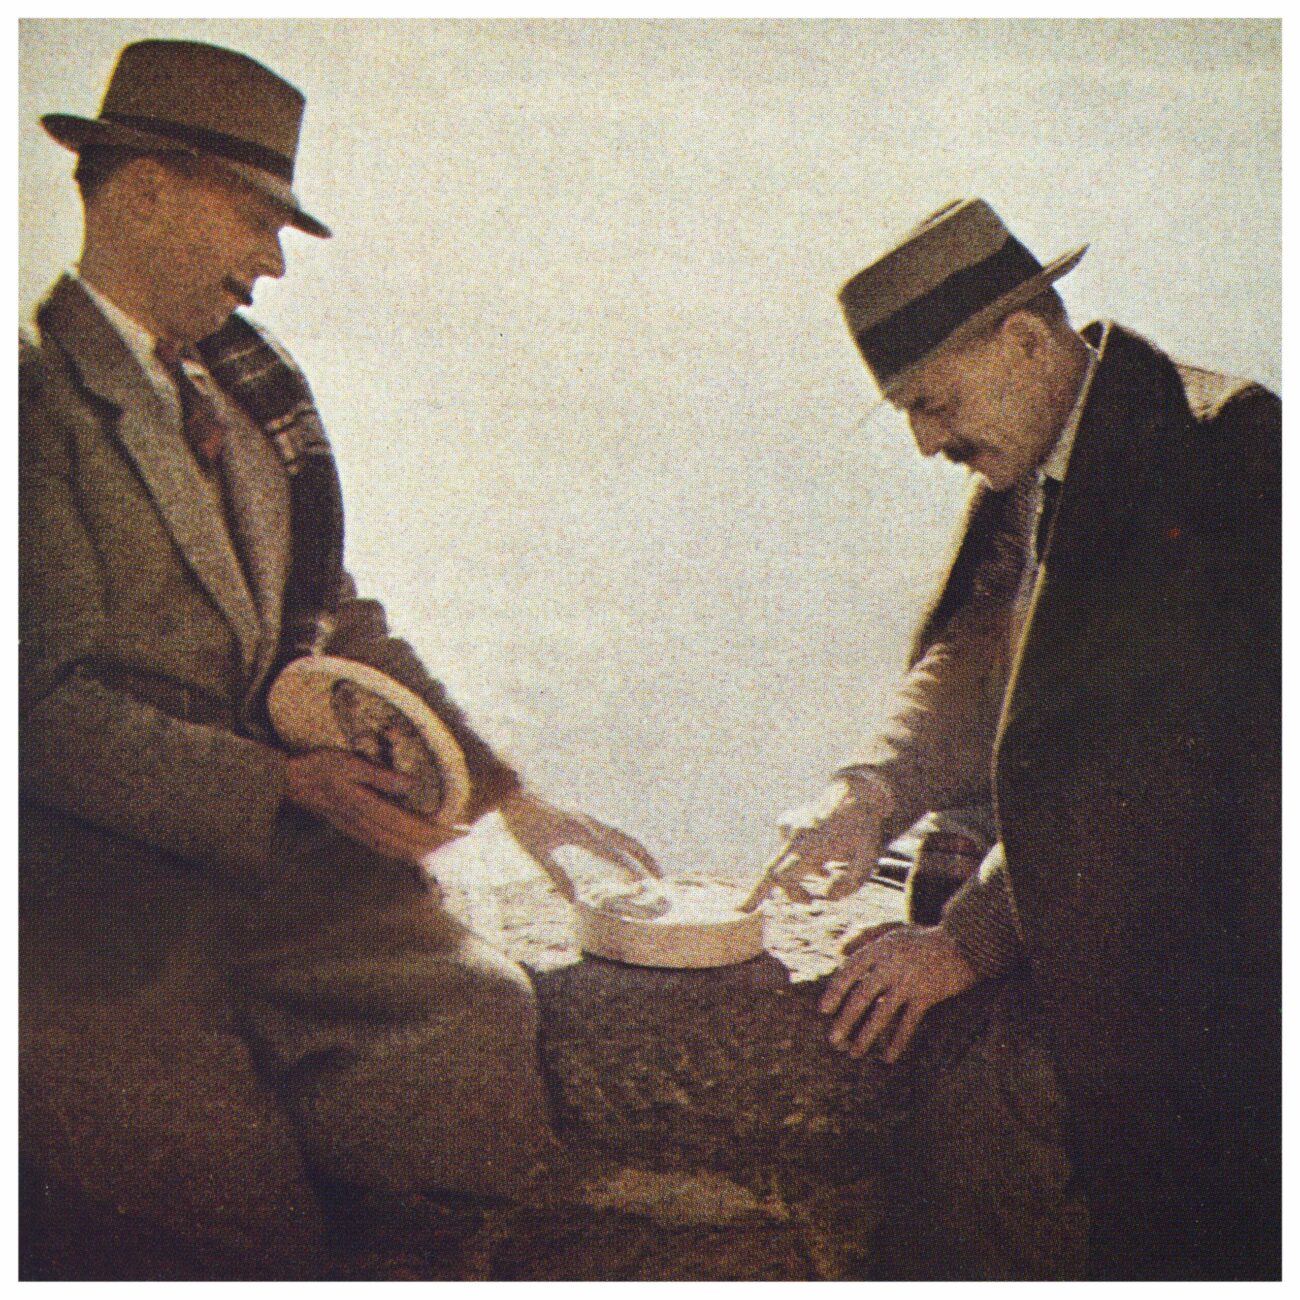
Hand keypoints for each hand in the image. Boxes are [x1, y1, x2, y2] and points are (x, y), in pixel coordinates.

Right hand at [285, 749, 465, 863]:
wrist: (288, 781)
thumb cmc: (319, 766)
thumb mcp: (350, 763)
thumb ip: (381, 776)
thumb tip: (412, 785)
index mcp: (369, 808)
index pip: (413, 826)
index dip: (439, 831)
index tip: (461, 829)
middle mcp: (366, 825)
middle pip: (409, 843)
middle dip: (438, 843)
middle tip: (463, 835)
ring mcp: (359, 831)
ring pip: (398, 849)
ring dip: (424, 849)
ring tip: (446, 842)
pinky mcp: (353, 830)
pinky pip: (385, 848)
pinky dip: (405, 850)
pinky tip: (414, 848)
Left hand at [500, 791, 661, 901]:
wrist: (515, 791)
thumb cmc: (522, 823)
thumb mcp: (536, 852)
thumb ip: (556, 875)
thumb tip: (573, 901)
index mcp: (581, 832)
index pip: (613, 854)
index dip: (630, 869)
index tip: (646, 884)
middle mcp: (590, 824)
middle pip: (627, 841)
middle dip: (646, 859)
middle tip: (661, 877)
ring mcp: (588, 818)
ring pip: (622, 834)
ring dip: (639, 850)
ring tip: (651, 867)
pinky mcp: (583, 817)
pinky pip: (612, 831)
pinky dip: (625, 842)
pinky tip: (624, 850)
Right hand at [766, 774, 894, 903]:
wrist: (854, 794)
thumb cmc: (863, 830)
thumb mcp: (868, 860)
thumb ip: (850, 884)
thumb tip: (827, 895)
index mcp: (811, 846)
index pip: (780, 875)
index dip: (760, 893)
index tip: (763, 908)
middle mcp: (794, 837)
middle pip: (772, 873)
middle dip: (789, 890)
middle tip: (810, 900)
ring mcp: (787, 827)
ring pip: (782, 864)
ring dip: (801, 874)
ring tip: (825, 872)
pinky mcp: (785, 822)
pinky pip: (785, 849)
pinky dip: (799, 859)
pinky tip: (819, 857)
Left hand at [819, 923, 979, 1062]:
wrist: (964, 942)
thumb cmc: (925, 938)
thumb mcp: (894, 929)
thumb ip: (866, 936)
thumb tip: (840, 950)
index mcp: (881, 948)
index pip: (850, 970)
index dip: (835, 990)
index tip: (823, 1010)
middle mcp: (892, 965)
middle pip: (862, 995)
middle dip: (846, 1019)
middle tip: (832, 1039)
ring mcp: (909, 981)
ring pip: (882, 1013)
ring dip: (866, 1036)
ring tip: (853, 1053)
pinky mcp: (927, 996)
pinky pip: (908, 1023)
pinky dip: (897, 1042)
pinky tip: (888, 1057)